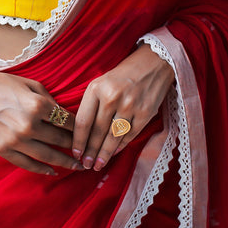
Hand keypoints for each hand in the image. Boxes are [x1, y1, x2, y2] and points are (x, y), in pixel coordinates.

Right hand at [0, 58, 82, 175]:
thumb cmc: (3, 83)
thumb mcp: (31, 84)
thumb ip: (50, 100)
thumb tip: (67, 116)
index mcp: (38, 105)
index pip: (68, 121)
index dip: (81, 128)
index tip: (89, 132)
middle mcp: (28, 125)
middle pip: (61, 140)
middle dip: (77, 146)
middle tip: (89, 151)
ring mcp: (15, 140)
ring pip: (48, 156)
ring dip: (66, 162)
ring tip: (79, 166)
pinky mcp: (3, 150)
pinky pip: (28, 164)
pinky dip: (42, 170)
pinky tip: (53, 171)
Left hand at [72, 43, 174, 170]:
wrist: (153, 62)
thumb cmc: (122, 75)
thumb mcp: (101, 82)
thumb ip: (91, 104)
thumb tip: (82, 134)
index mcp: (96, 88)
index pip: (83, 121)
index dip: (78, 140)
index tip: (74, 153)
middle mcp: (112, 97)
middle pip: (97, 132)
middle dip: (90, 151)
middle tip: (85, 165)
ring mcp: (130, 105)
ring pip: (113, 137)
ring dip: (104, 154)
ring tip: (98, 165)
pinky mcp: (146, 112)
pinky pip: (130, 135)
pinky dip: (121, 146)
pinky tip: (114, 153)